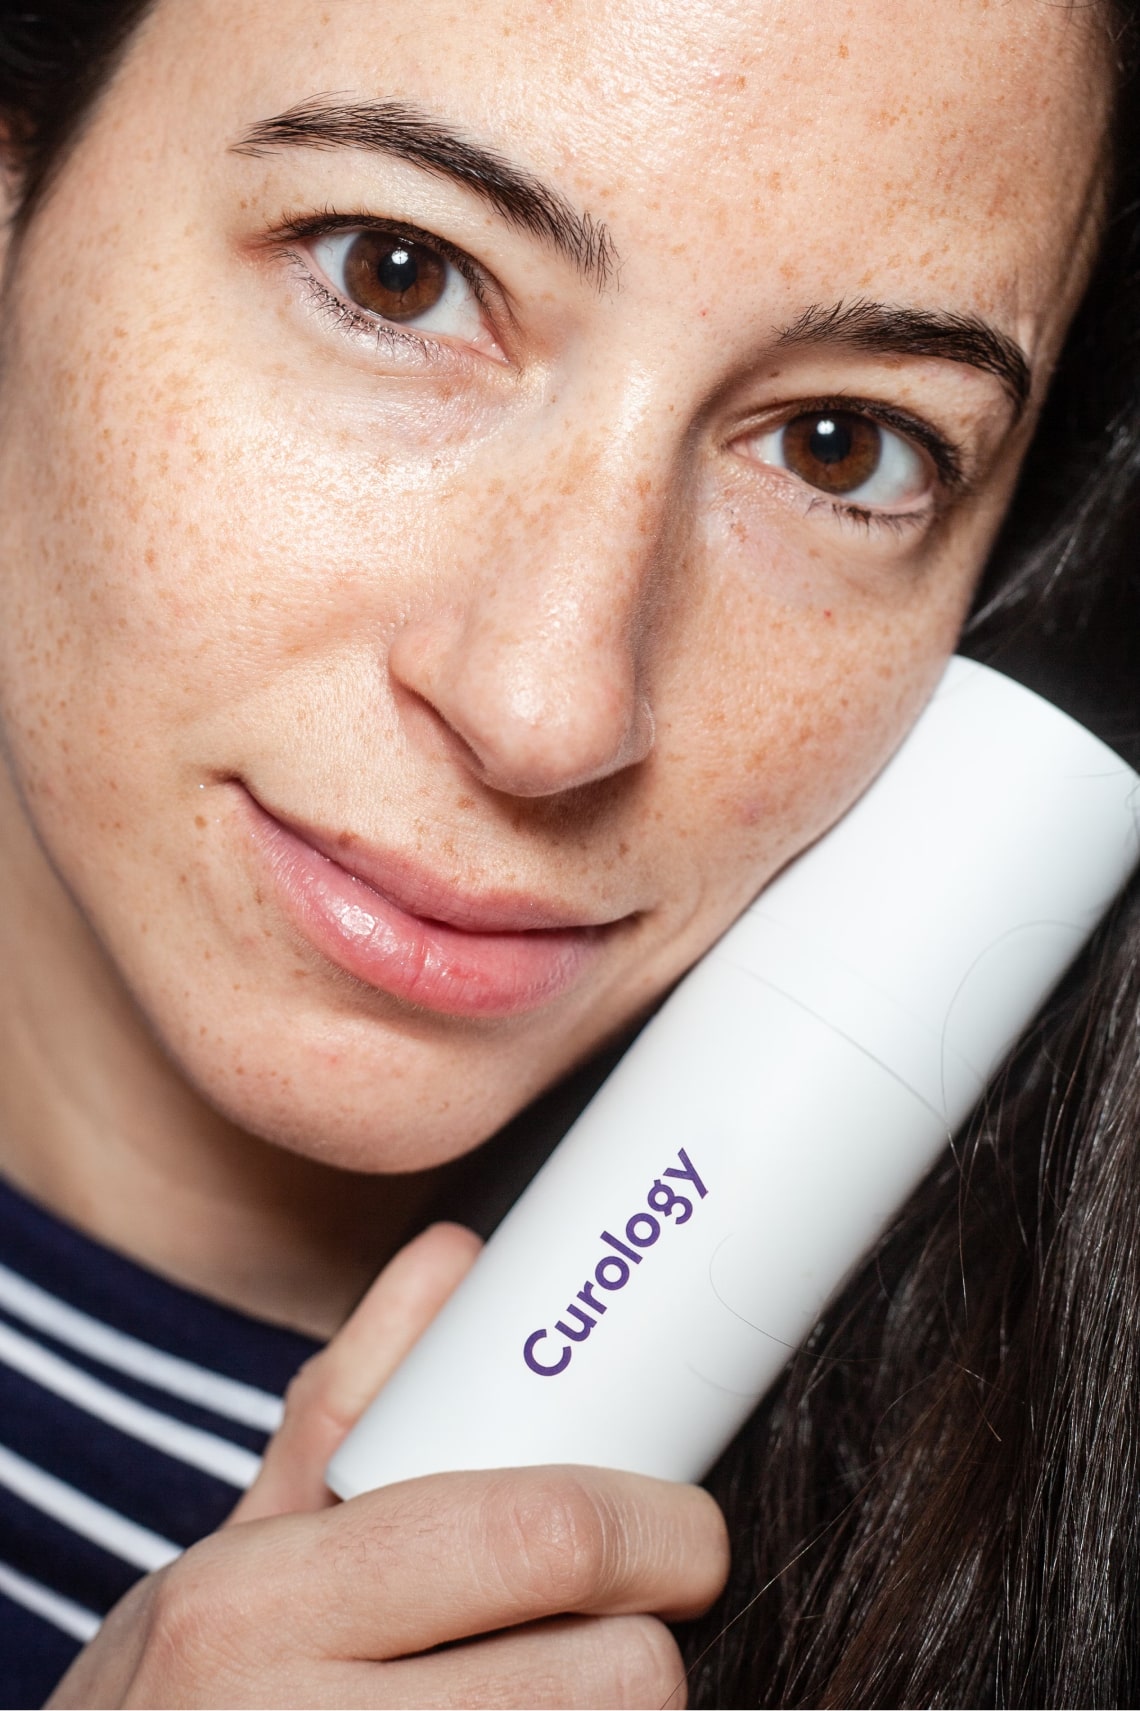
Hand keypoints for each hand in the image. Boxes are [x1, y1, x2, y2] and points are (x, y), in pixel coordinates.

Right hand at [47, 1224, 728, 1708]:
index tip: (685, 1532)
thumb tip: (453, 1258)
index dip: (655, 1528)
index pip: (533, 1537)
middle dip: (648, 1646)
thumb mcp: (243, 1548)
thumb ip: (352, 1406)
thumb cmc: (187, 1697)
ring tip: (559, 1687)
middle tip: (628, 1626)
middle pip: (608, 1679)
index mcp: (257, 1607)